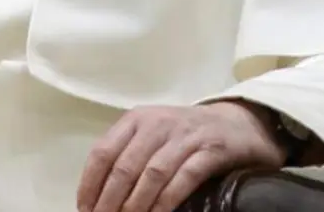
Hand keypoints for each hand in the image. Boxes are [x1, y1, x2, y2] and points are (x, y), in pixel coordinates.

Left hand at [76, 101, 285, 211]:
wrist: (238, 123)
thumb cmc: (185, 135)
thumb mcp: (152, 135)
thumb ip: (127, 155)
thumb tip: (97, 195)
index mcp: (137, 120)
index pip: (103, 151)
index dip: (90, 183)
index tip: (85, 208)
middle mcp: (158, 124)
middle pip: (125, 166)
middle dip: (110, 200)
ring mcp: (185, 136)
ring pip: (152, 173)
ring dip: (136, 204)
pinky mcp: (211, 150)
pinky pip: (184, 177)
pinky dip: (167, 200)